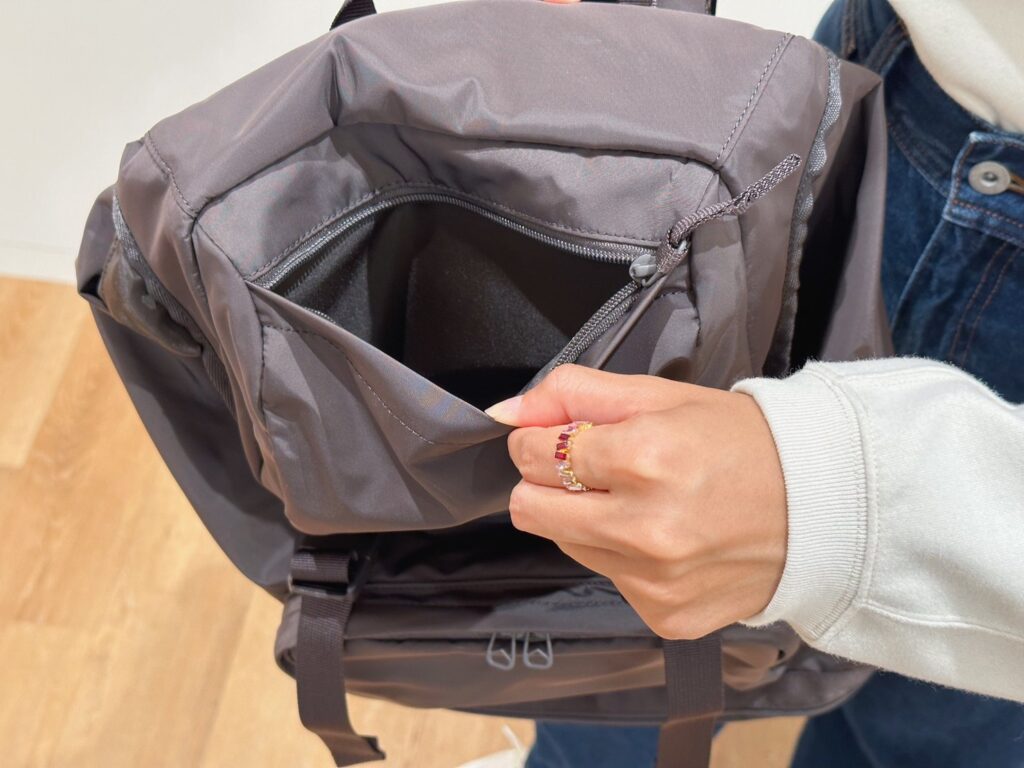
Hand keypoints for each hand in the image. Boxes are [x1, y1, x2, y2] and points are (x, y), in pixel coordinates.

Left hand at [486, 364, 787, 638]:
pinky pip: (607, 579)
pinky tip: (667, 537)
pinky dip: (622, 556)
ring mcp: (653, 580)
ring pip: (564, 544)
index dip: (541, 439)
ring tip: (644, 501)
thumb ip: (574, 393)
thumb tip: (505, 411)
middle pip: (528, 509)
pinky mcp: (664, 615)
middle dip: (548, 482)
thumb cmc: (742, 443)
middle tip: (599, 468)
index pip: (532, 454)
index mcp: (644, 457)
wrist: (824, 508)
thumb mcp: (659, 395)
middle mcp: (644, 528)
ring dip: (586, 518)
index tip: (568, 436)